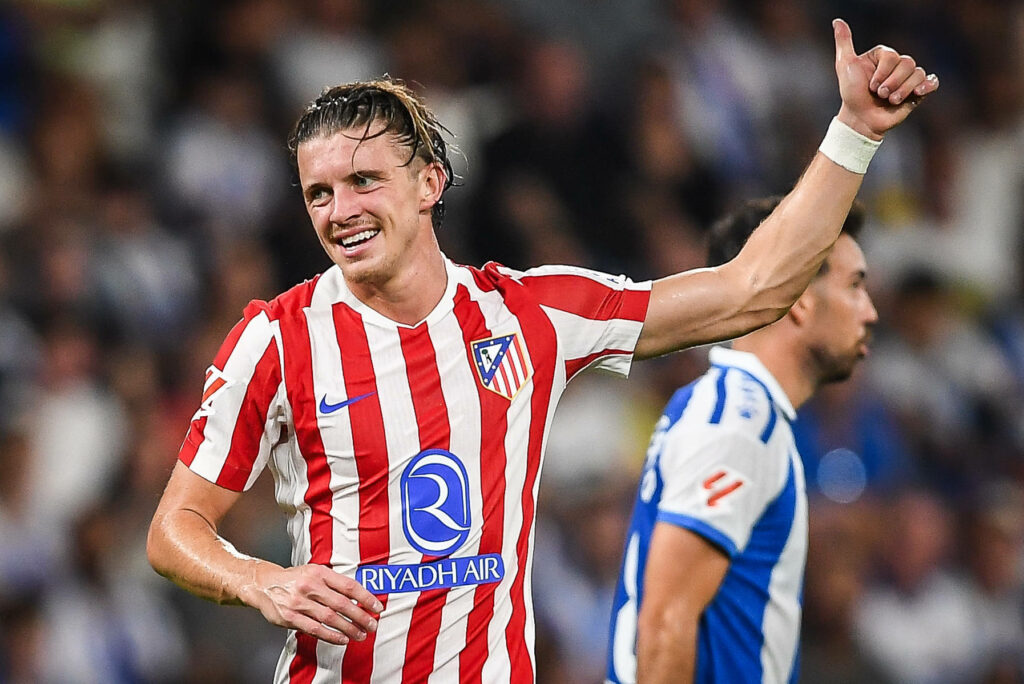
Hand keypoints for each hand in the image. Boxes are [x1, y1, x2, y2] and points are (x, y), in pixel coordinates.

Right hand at [243, 563, 382, 645]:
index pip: (348, 585)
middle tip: (372, 625)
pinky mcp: (290, 617)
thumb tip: (360, 596)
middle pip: (342, 604)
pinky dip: (331, 636)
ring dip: (349, 628)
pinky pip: (315, 629)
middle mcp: (310, 586)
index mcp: (319, 572)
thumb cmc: (294, 579)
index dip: (365, 597)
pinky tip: (342, 639)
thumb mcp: (314, 571)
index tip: (377, 607)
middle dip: (360, 616)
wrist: (263, 584)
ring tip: (360, 635)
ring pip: (330, 618)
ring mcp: (299, 602)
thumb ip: (334, 582)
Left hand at [832, 18, 938, 139]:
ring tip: (890, 101)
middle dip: (891, 83)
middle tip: (879, 95)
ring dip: (902, 90)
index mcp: (884, 55)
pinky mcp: (917, 92)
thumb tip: (837, 21)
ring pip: (917, 74)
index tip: (870, 86)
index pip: (892, 56)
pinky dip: (928, 86)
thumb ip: (844, 43)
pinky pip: (931, 81)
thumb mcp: (845, 66)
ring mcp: (908, 78)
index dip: (882, 73)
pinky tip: (918, 93)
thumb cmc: (852, 93)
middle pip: (907, 64)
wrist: (861, 120)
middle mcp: (897, 64)